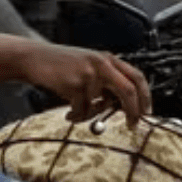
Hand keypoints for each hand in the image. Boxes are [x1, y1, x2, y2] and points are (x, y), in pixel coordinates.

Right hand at [18, 42, 152, 125]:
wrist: (34, 57)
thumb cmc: (61, 65)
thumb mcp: (89, 67)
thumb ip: (106, 82)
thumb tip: (122, 106)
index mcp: (108, 59)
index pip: (136, 76)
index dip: (145, 96)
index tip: (147, 112)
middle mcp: (101, 64)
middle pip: (128, 90)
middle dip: (133, 111)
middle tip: (133, 124)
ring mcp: (88, 73)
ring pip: (100, 105)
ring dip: (89, 114)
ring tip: (76, 111)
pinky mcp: (74, 83)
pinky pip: (82, 109)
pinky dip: (76, 116)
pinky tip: (68, 111)